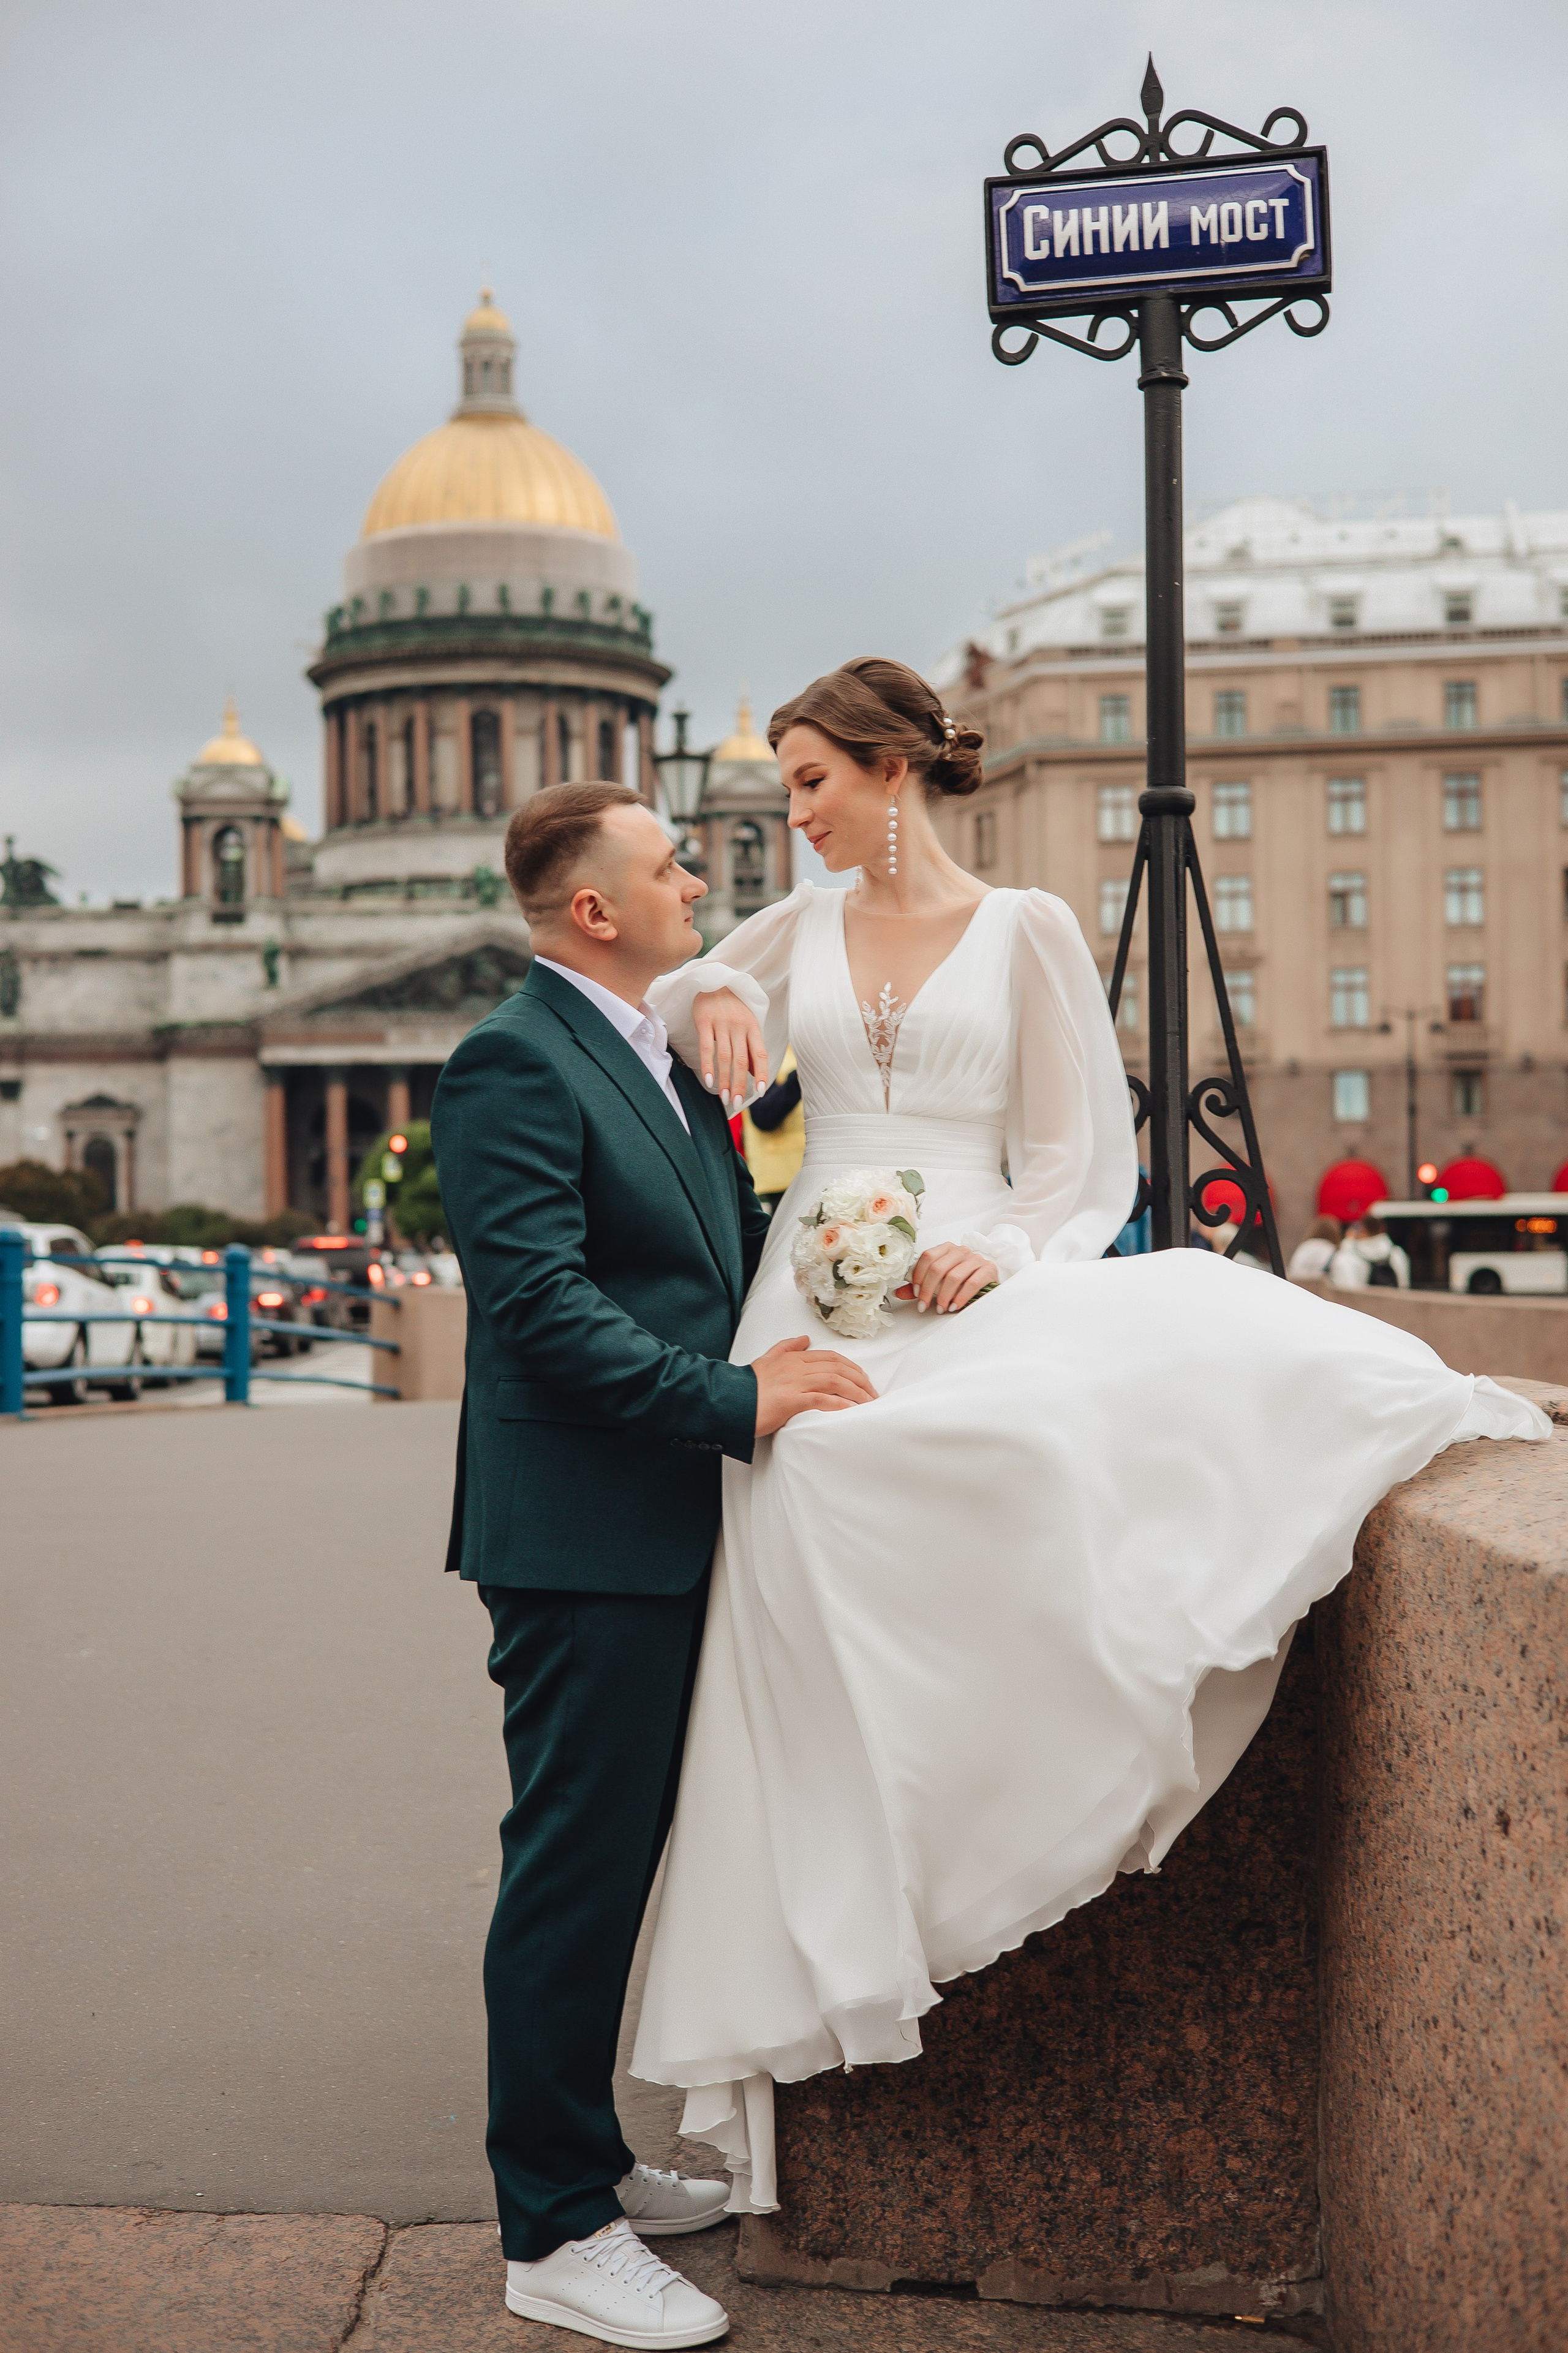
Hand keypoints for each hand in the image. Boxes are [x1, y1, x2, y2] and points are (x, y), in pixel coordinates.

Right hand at [693, 987, 768, 1109]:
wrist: (714, 980)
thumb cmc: (733, 1007)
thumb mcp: (747, 1024)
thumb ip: (750, 1048)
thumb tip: (754, 1075)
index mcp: (753, 1027)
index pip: (759, 1054)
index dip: (761, 1073)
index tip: (760, 1092)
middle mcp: (739, 1026)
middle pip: (741, 1060)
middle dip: (740, 1084)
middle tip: (737, 1103)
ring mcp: (722, 1023)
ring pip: (725, 1057)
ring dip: (725, 1080)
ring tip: (724, 1097)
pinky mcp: (704, 1021)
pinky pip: (707, 1048)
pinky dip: (708, 1066)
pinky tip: (709, 1081)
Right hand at [752, 1335, 877, 1434]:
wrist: (728, 1401)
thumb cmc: (747, 1386)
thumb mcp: (767, 1360)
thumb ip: (786, 1348)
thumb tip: (804, 1338)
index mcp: (793, 1358)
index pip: (831, 1358)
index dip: (852, 1368)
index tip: (864, 1379)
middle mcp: (796, 1367)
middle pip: (838, 1368)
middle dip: (860, 1381)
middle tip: (872, 1394)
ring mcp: (794, 1383)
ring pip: (834, 1381)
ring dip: (855, 1393)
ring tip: (867, 1404)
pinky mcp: (790, 1401)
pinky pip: (821, 1399)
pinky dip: (839, 1404)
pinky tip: (851, 1410)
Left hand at [895, 1245, 999, 1315]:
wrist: (988, 1282)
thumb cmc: (961, 1280)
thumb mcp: (939, 1282)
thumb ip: (920, 1286)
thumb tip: (898, 1292)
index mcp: (946, 1249)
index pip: (927, 1257)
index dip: (918, 1276)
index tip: (915, 1293)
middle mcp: (960, 1251)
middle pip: (938, 1267)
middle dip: (928, 1290)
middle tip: (924, 1305)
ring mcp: (975, 1259)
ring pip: (953, 1277)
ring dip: (944, 1296)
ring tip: (940, 1308)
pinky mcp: (988, 1269)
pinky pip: (971, 1283)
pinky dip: (960, 1297)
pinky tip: (954, 1306)